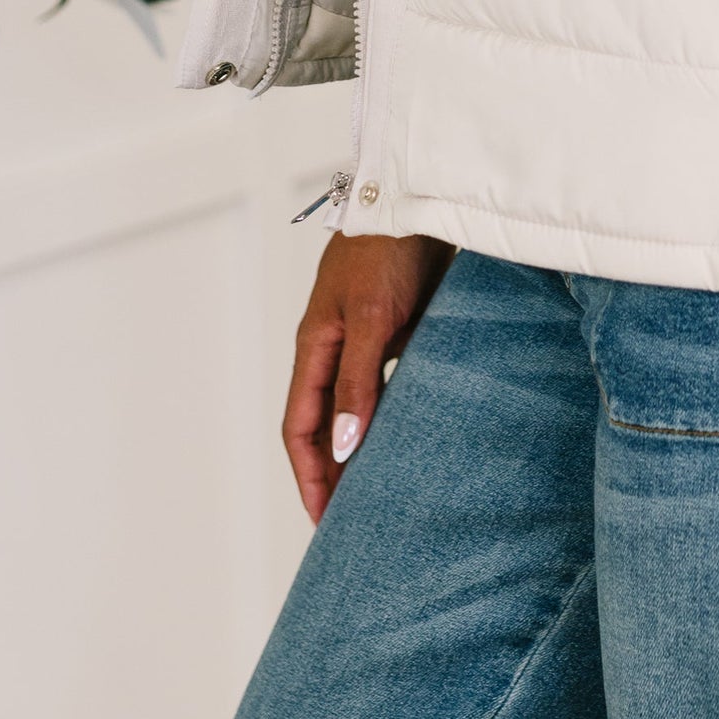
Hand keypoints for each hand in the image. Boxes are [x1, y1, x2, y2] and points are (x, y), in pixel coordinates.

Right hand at [282, 231, 452, 522]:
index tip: (325, 522)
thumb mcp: (371, 320)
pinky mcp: (397, 326)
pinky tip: (415, 433)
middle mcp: (333, 347)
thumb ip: (357, 383)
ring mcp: (364, 336)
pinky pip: (388, 383)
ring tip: (381, 488)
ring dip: (362, 446)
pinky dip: (393, 414)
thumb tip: (342, 449)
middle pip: (323, 423)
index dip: (309, 476)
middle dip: (331, 473)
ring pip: (355, 406)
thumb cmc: (388, 249)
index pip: (300, 428)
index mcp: (313, 347)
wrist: (418, 197)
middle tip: (352, 521)